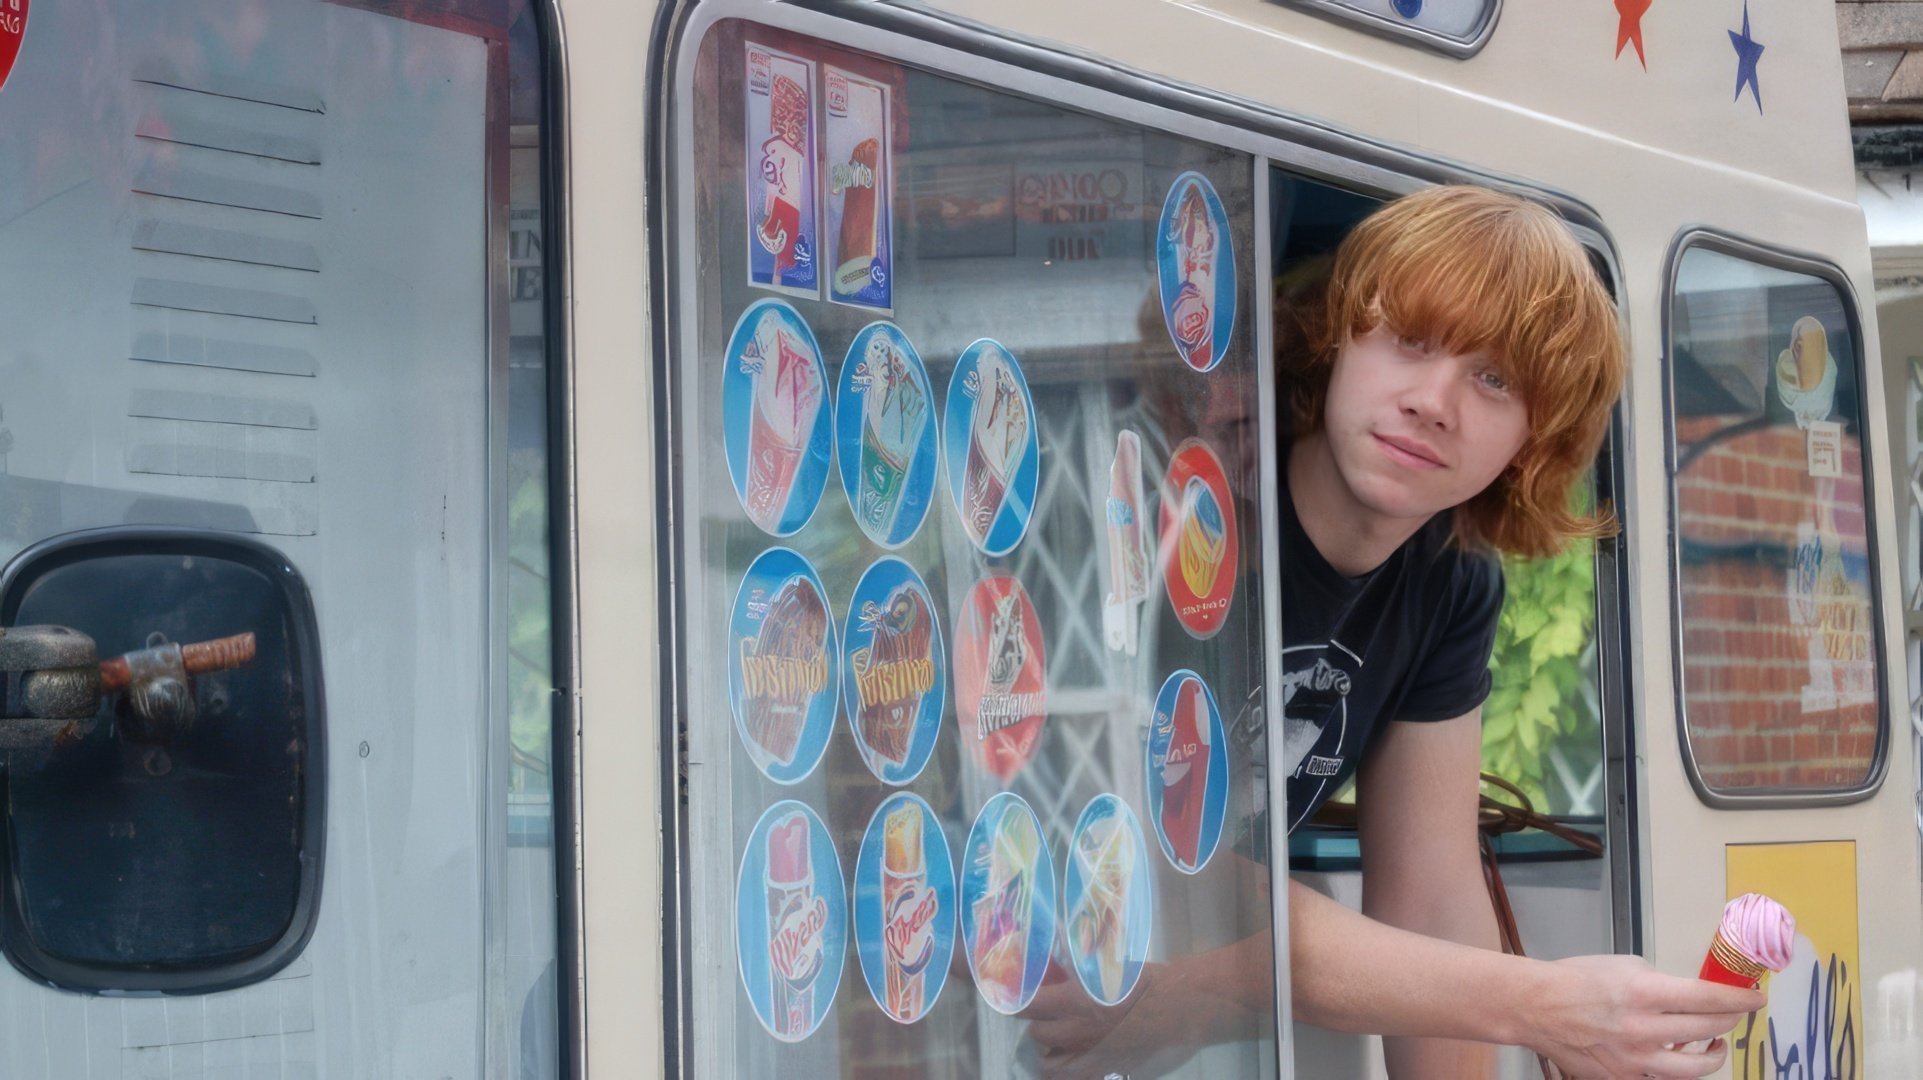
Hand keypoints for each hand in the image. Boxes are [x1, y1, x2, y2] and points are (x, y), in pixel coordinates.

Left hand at [1023, 959, 1200, 1078]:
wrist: (1183, 1007)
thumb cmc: (1147, 982)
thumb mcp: (1105, 969)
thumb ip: (1075, 976)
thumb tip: (1054, 971)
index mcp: (1071, 1002)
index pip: (1024, 1005)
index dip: (1018, 1001)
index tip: (1020, 998)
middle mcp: (1074, 1034)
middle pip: (1037, 1035)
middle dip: (1041, 1025)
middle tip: (1052, 1017)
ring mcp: (1089, 1059)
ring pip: (1049, 1066)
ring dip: (1051, 1054)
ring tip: (1060, 1045)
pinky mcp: (1107, 1074)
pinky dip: (1070, 1073)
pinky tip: (1077, 1064)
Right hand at [1524, 954, 1763, 1078]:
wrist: (1536, 1007)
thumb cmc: (1577, 978)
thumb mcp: (1625, 965)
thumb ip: (1661, 983)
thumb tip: (1688, 997)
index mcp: (1644, 993)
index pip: (1708, 999)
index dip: (1739, 1000)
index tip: (1755, 999)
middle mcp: (1643, 1030)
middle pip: (1708, 1030)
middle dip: (1730, 1021)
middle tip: (1734, 1015)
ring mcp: (1634, 1061)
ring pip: (1696, 1068)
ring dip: (1714, 1054)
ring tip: (1715, 1044)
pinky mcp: (1623, 1079)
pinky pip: (1663, 1079)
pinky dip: (1677, 1067)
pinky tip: (1677, 1055)